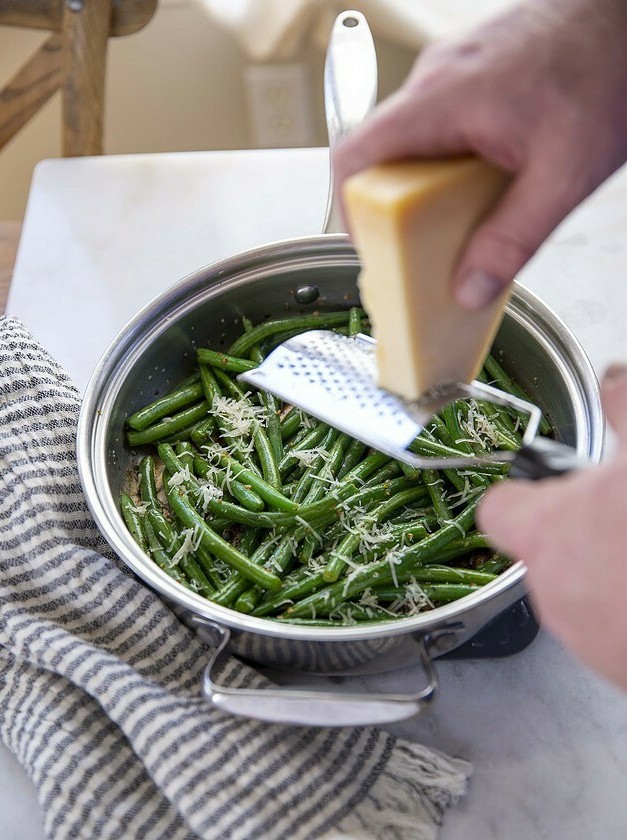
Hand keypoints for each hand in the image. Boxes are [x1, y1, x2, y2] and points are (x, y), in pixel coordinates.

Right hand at [333, 0, 626, 309]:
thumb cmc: (607, 65)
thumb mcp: (564, 175)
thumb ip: (513, 239)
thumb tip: (471, 286)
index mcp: (443, 100)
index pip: (356, 154)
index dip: (350, 207)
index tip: (371, 243)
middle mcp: (436, 79)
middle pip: (381, 154)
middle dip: (394, 207)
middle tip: (420, 245)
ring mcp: (451, 71)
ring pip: (410, 140)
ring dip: (423, 185)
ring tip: (459, 217)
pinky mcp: (471, 73)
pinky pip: (437, 126)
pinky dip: (445, 161)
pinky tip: (483, 181)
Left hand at [478, 365, 626, 690]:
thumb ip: (625, 408)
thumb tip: (613, 381)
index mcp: (546, 533)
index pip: (499, 509)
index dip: (521, 493)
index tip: (547, 484)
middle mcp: (551, 591)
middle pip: (548, 547)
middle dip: (584, 529)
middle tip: (622, 514)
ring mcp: (586, 637)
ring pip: (585, 589)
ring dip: (611, 568)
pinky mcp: (618, 667)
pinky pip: (614, 626)